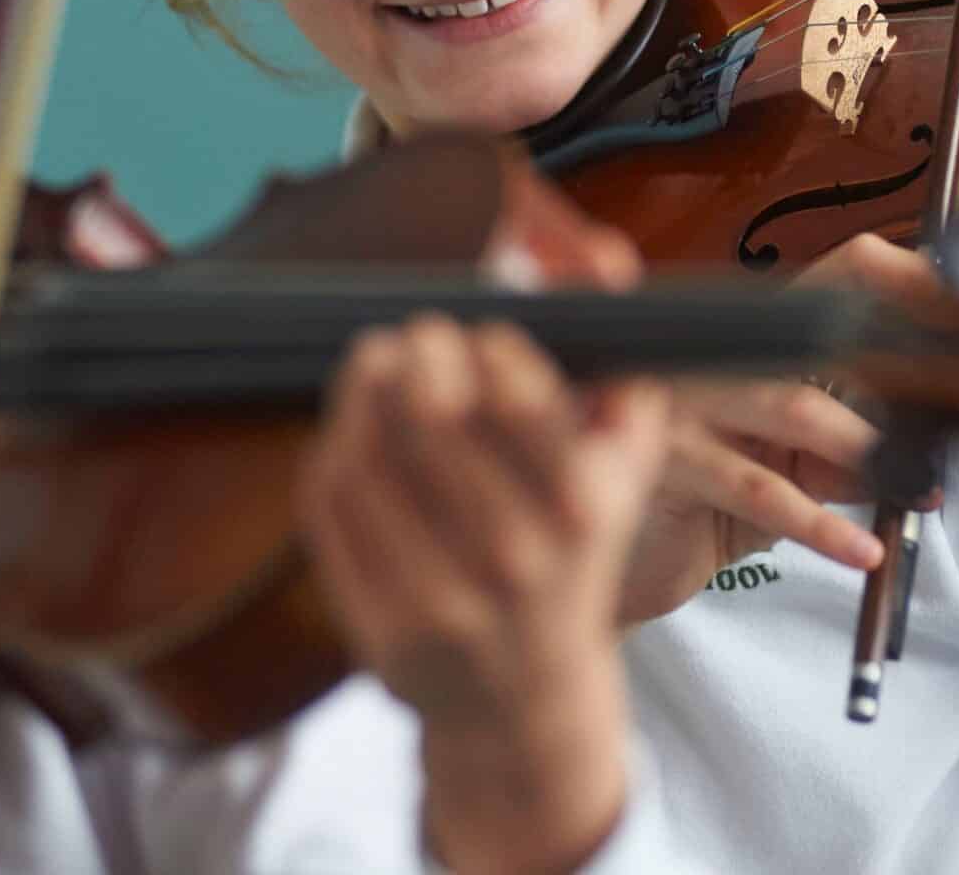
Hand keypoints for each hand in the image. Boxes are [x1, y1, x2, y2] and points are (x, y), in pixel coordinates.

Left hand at [300, 315, 666, 874]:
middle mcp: (513, 560)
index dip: (488, 345)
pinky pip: (332, 508)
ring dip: (364, 386)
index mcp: (579, 514)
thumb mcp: (624, 478)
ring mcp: (440, 599)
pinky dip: (334, 448)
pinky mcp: (377, 625)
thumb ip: (625, 377)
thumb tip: (607, 259)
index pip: (521, 395)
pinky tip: (351, 426)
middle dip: (418, 350)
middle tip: (417, 335)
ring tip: (375, 360)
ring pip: (369, 454)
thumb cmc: (574, 560)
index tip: (479, 336)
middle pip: (433, 413)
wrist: (526, 699)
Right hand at [611, 235, 940, 621]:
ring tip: (916, 490)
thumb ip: (841, 448)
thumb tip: (928, 445)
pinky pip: (758, 488)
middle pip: (819, 334)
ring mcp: (677, 393)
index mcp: (742, 330)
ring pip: (792, 407)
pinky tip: (860, 549)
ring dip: (868, 454)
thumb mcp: (783, 468)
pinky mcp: (662, 456)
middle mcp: (705, 344)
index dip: (905, 280)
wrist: (623, 569)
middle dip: (898, 381)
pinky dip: (822, 523)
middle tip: (953, 428)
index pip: (834, 276)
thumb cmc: (701, 505)